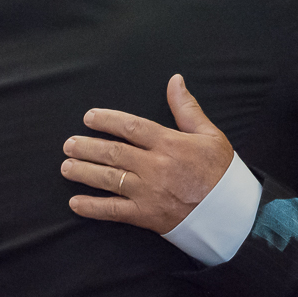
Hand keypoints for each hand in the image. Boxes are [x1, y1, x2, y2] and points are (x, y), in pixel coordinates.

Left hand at [61, 74, 233, 234]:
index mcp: (169, 144)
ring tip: (66, 167)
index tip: (89, 117)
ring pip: (109, 179)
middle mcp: (155, 167)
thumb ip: (187, 108)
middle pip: (113, 153)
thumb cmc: (221, 171)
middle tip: (69, 144)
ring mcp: (149, 192)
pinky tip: (75, 203)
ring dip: (84, 173)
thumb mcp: (209, 134)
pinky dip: (93, 208)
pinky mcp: (147, 216)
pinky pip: (114, 211)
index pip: (131, 127)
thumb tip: (175, 81)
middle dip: (87, 147)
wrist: (231, 212)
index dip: (107, 120)